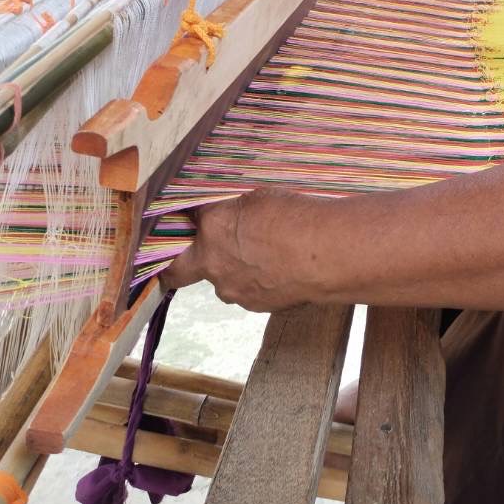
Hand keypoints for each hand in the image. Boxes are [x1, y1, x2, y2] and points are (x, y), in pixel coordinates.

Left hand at [160, 192, 309, 311]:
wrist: (327, 253)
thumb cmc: (299, 218)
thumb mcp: (260, 198)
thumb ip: (233, 209)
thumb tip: (228, 213)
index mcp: (212, 227)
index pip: (188, 220)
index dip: (192, 219)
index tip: (196, 217)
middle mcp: (213, 263)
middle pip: (177, 271)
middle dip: (176, 265)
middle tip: (189, 256)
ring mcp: (233, 289)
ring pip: (220, 281)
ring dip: (230, 271)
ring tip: (261, 257)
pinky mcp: (253, 305)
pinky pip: (246, 291)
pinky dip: (255, 282)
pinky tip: (278, 269)